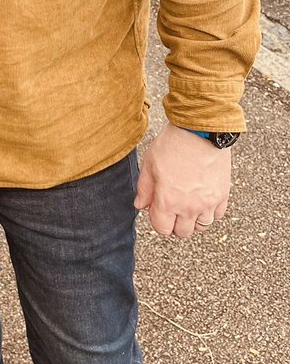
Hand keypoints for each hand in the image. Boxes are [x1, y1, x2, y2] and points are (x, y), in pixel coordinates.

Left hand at [134, 123, 231, 238]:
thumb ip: (144, 189)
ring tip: (188, 203)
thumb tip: (140, 205)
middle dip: (174, 223)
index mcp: (168, 201)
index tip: (157, 209)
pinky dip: (210, 211)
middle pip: (182, 232)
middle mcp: (189, 207)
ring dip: (193, 219)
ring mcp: (208, 203)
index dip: (157, 220)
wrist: (200, 130)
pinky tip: (202, 198)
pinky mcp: (223, 195)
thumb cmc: (173, 144)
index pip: (162, 228)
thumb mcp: (150, 164)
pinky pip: (217, 215)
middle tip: (172, 207)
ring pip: (201, 227)